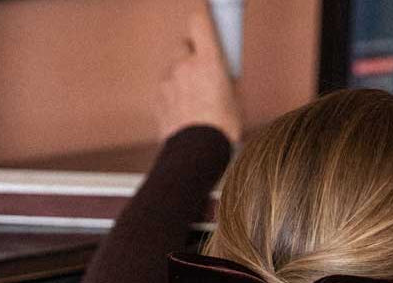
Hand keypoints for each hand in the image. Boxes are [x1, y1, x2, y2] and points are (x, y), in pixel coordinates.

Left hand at [157, 7, 242, 145]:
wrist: (196, 156)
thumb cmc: (219, 132)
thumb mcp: (235, 100)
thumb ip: (225, 78)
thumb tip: (223, 76)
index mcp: (208, 61)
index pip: (198, 21)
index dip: (201, 18)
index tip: (204, 18)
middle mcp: (184, 66)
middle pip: (183, 45)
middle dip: (191, 54)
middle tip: (201, 72)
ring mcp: (167, 82)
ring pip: (172, 69)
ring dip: (180, 77)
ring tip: (192, 99)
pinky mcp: (157, 100)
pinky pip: (164, 88)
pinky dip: (171, 94)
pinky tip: (182, 111)